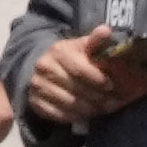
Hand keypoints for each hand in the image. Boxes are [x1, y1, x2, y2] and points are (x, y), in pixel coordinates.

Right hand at [20, 29, 146, 128]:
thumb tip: (106, 30)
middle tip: (111, 102)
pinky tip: (86, 114)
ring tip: (101, 109)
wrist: (46, 67)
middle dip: (97, 98)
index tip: (111, 86)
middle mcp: (44, 67)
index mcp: (58, 51)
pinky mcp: (35, 102)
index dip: (98, 80)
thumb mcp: (84, 46)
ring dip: (89, 109)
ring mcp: (37, 86)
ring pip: (69, 104)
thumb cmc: (73, 57)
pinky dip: (76, 116)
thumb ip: (96, 40)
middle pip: (76, 89)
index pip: (80, 70)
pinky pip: (59, 115)